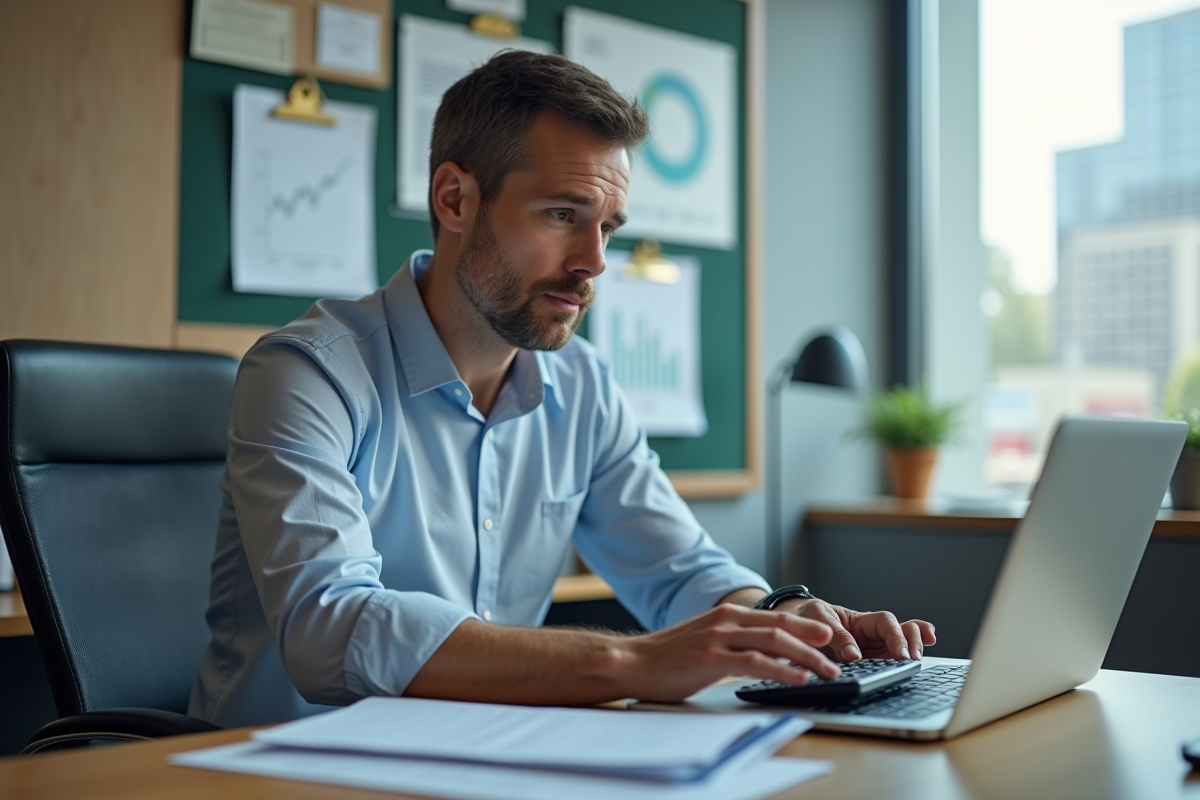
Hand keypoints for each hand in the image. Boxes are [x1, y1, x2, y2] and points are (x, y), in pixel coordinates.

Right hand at [616, 603, 841, 702]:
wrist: (631, 662)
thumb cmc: (665, 658)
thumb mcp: (704, 643)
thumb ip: (731, 644)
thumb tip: (761, 658)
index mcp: (726, 616)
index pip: (775, 618)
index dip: (804, 626)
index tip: (827, 636)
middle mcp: (726, 622)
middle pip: (781, 627)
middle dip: (814, 639)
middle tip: (837, 651)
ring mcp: (719, 639)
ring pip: (774, 643)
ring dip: (806, 657)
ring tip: (827, 671)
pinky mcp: (711, 659)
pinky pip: (755, 663)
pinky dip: (782, 670)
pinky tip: (798, 678)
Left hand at [776, 598, 935, 662]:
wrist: (794, 625)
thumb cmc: (807, 617)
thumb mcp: (818, 619)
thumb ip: (835, 636)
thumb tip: (854, 656)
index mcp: (860, 620)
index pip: (885, 622)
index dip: (896, 636)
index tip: (899, 654)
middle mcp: (871, 634)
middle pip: (902, 631)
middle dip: (911, 642)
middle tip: (911, 660)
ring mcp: (873, 649)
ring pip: (903, 644)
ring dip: (915, 648)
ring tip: (917, 661)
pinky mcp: (870, 664)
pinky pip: (892, 660)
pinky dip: (908, 655)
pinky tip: (920, 657)